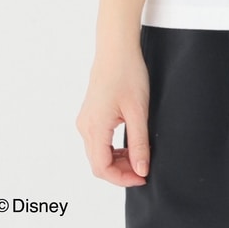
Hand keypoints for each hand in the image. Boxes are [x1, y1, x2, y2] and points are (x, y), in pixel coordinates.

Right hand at [75, 47, 150, 186]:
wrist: (117, 49)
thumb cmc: (127, 73)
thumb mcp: (138, 110)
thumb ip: (138, 142)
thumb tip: (141, 169)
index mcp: (95, 127)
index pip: (102, 168)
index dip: (122, 178)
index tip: (142, 177)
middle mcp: (85, 126)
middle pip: (98, 163)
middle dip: (121, 171)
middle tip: (143, 169)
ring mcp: (86, 120)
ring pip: (98, 152)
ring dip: (117, 160)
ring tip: (139, 156)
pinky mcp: (90, 114)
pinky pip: (98, 140)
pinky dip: (112, 148)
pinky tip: (129, 144)